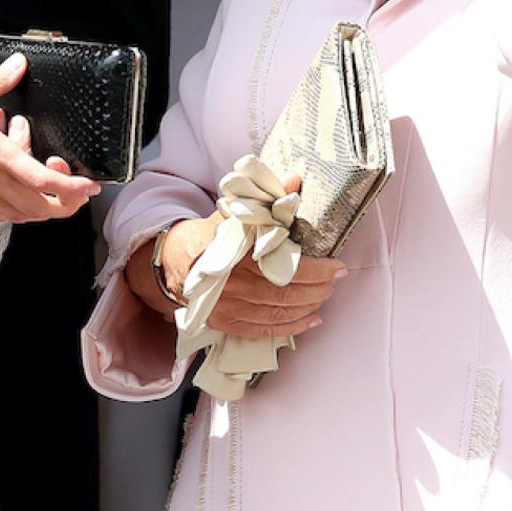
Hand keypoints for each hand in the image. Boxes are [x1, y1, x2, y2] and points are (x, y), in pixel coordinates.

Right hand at [0, 52, 100, 221]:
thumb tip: (18, 64)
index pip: (46, 182)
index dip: (73, 187)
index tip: (89, 183)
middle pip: (43, 208)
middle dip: (65, 198)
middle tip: (68, 177)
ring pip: (26, 213)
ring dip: (40, 196)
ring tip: (33, 164)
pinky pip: (4, 213)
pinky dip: (18, 201)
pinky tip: (10, 177)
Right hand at [164, 214, 345, 338]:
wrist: (174, 258)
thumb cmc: (208, 233)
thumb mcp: (234, 210)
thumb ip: (266, 198)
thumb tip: (295, 180)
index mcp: (236, 252)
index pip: (285, 266)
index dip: (316, 270)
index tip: (337, 266)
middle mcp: (230, 282)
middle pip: (286, 292)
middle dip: (318, 288)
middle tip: (335, 280)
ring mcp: (226, 306)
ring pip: (278, 313)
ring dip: (309, 306)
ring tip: (325, 294)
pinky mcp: (224, 321)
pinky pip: (264, 330)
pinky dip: (291, 327)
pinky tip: (310, 319)